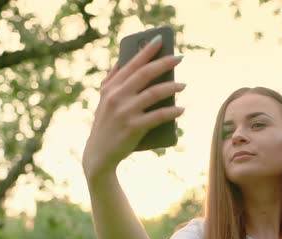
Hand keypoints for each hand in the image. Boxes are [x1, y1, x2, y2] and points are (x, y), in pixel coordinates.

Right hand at [82, 36, 185, 178]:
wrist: (98, 155)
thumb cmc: (106, 125)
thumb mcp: (104, 101)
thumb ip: (113, 81)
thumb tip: (124, 60)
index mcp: (110, 87)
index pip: (131, 64)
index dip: (146, 51)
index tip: (160, 39)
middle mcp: (116, 96)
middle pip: (145, 74)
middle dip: (164, 63)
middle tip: (179, 58)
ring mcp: (125, 112)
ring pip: (155, 93)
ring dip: (173, 87)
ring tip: (183, 85)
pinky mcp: (133, 128)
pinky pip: (158, 116)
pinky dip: (172, 112)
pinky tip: (181, 109)